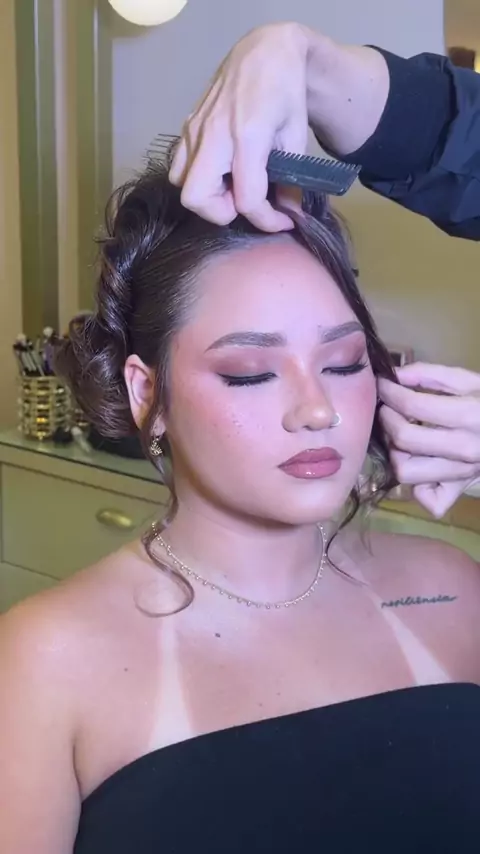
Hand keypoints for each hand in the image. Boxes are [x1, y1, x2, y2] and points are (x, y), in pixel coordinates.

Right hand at [169, 23, 388, 231]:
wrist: (264, 52)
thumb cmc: (285, 92)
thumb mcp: (297, 137)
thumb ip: (291, 178)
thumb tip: (289, 212)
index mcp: (247, 137)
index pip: (247, 199)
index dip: (267, 220)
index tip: (283, 221)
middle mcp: (214, 135)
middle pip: (197, 198)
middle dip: (222, 212)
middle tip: (245, 202)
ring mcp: (195, 129)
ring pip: (181, 185)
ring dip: (207, 196)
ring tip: (232, 185)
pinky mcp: (187, 127)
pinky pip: (179, 167)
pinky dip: (197, 178)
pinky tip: (220, 170)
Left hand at [378, 363, 479, 516]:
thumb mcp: (468, 381)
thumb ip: (430, 375)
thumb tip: (395, 376)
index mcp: (469, 416)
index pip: (413, 406)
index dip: (390, 393)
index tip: (382, 385)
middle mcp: (464, 449)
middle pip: (404, 440)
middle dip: (387, 420)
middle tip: (388, 409)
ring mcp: (461, 474)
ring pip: (406, 472)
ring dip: (395, 453)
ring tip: (399, 437)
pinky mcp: (459, 491)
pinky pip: (429, 501)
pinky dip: (417, 489)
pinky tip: (418, 466)